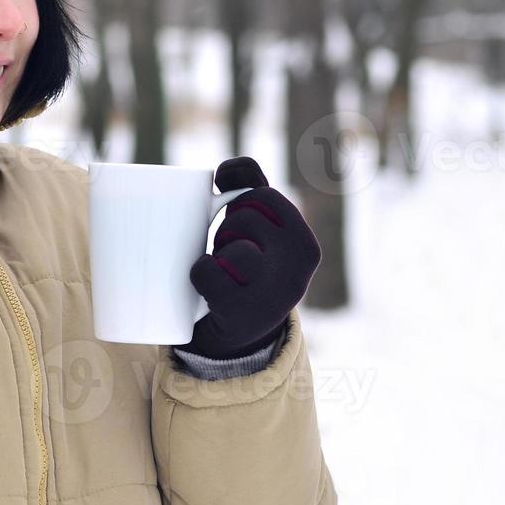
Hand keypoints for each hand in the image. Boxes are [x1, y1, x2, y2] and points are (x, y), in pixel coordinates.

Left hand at [176, 156, 321, 359]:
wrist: (238, 335)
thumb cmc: (247, 266)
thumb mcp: (258, 229)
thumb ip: (250, 186)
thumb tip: (224, 169)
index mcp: (305, 245)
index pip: (262, 195)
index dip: (241, 203)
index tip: (240, 223)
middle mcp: (298, 271)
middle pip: (245, 216)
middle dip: (228, 228)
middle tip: (227, 251)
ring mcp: (273, 294)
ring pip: (233, 245)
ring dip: (217, 251)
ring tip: (223, 268)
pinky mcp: (243, 313)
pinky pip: (209, 271)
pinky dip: (199, 272)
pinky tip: (206, 283)